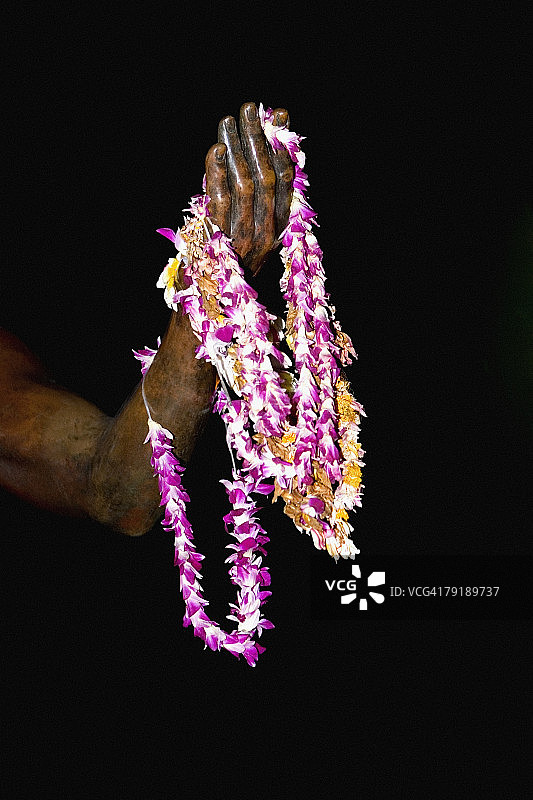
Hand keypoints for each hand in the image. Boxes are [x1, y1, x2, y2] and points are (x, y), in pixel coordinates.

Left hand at [205, 101, 293, 275]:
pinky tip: (215, 149)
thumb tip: (259, 152)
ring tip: (228, 121)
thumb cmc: (228, 264)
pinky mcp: (217, 240)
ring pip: (244, 182)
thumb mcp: (251, 233)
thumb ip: (255, 199)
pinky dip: (217, 172)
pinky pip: (219, 199)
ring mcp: (242, 237)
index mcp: (279, 228)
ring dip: (236, 147)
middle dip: (258, 138)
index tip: (277, 114)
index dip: (281, 144)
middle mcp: (266, 232)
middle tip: (249, 108)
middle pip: (266, 175)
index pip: (285, 178)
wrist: (209, 309)